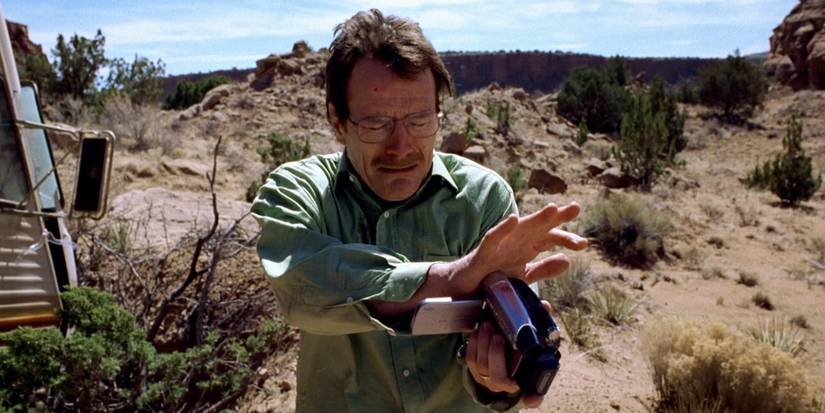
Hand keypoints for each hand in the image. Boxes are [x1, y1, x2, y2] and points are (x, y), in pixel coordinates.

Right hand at [441, 202, 586, 296]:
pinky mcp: (482, 252)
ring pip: (520, 228)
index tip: (584, 244)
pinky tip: (513, 219)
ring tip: (552, 209)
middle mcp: (515, 242)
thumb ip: (543, 270)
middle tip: (576, 208)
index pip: (550, 239)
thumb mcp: (523, 277)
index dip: (566, 239)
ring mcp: (499, 245)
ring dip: (535, 218)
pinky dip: (503, 228)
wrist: (463, 291)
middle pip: (539, 228)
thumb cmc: (491, 280)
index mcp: (526, 248)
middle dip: (556, 218)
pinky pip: (493, 238)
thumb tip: (567, 261)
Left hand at [466, 301, 554, 408]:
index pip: (534, 398)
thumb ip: (541, 325)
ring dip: (482, 345)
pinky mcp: (475, 372)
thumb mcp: (532, 340)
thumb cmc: (518, 350)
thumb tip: (546, 306)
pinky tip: (478, 331)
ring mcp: (488, 380)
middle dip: (496, 354)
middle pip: (498, 376)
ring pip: (481, 366)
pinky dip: (473, 344)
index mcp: (524, 381)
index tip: (530, 398)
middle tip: (497, 334)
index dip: (533, 399)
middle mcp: (506, 385)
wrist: (499, 359)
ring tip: (487, 326)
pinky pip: (470, 359)